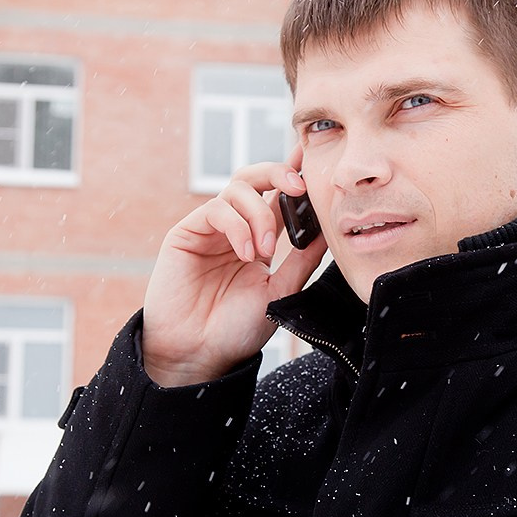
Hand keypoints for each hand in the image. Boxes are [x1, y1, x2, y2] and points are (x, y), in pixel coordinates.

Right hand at [141, 153, 327, 386]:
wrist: (198, 354)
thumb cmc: (235, 329)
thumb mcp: (280, 292)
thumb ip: (301, 259)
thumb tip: (329, 230)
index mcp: (258, 239)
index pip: (278, 197)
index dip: (294, 175)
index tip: (314, 162)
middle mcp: (234, 228)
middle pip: (254, 177)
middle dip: (279, 173)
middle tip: (299, 187)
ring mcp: (210, 229)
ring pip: (237, 188)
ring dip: (259, 215)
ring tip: (264, 251)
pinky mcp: (187, 232)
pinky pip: (216, 209)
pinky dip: (237, 226)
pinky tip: (245, 254)